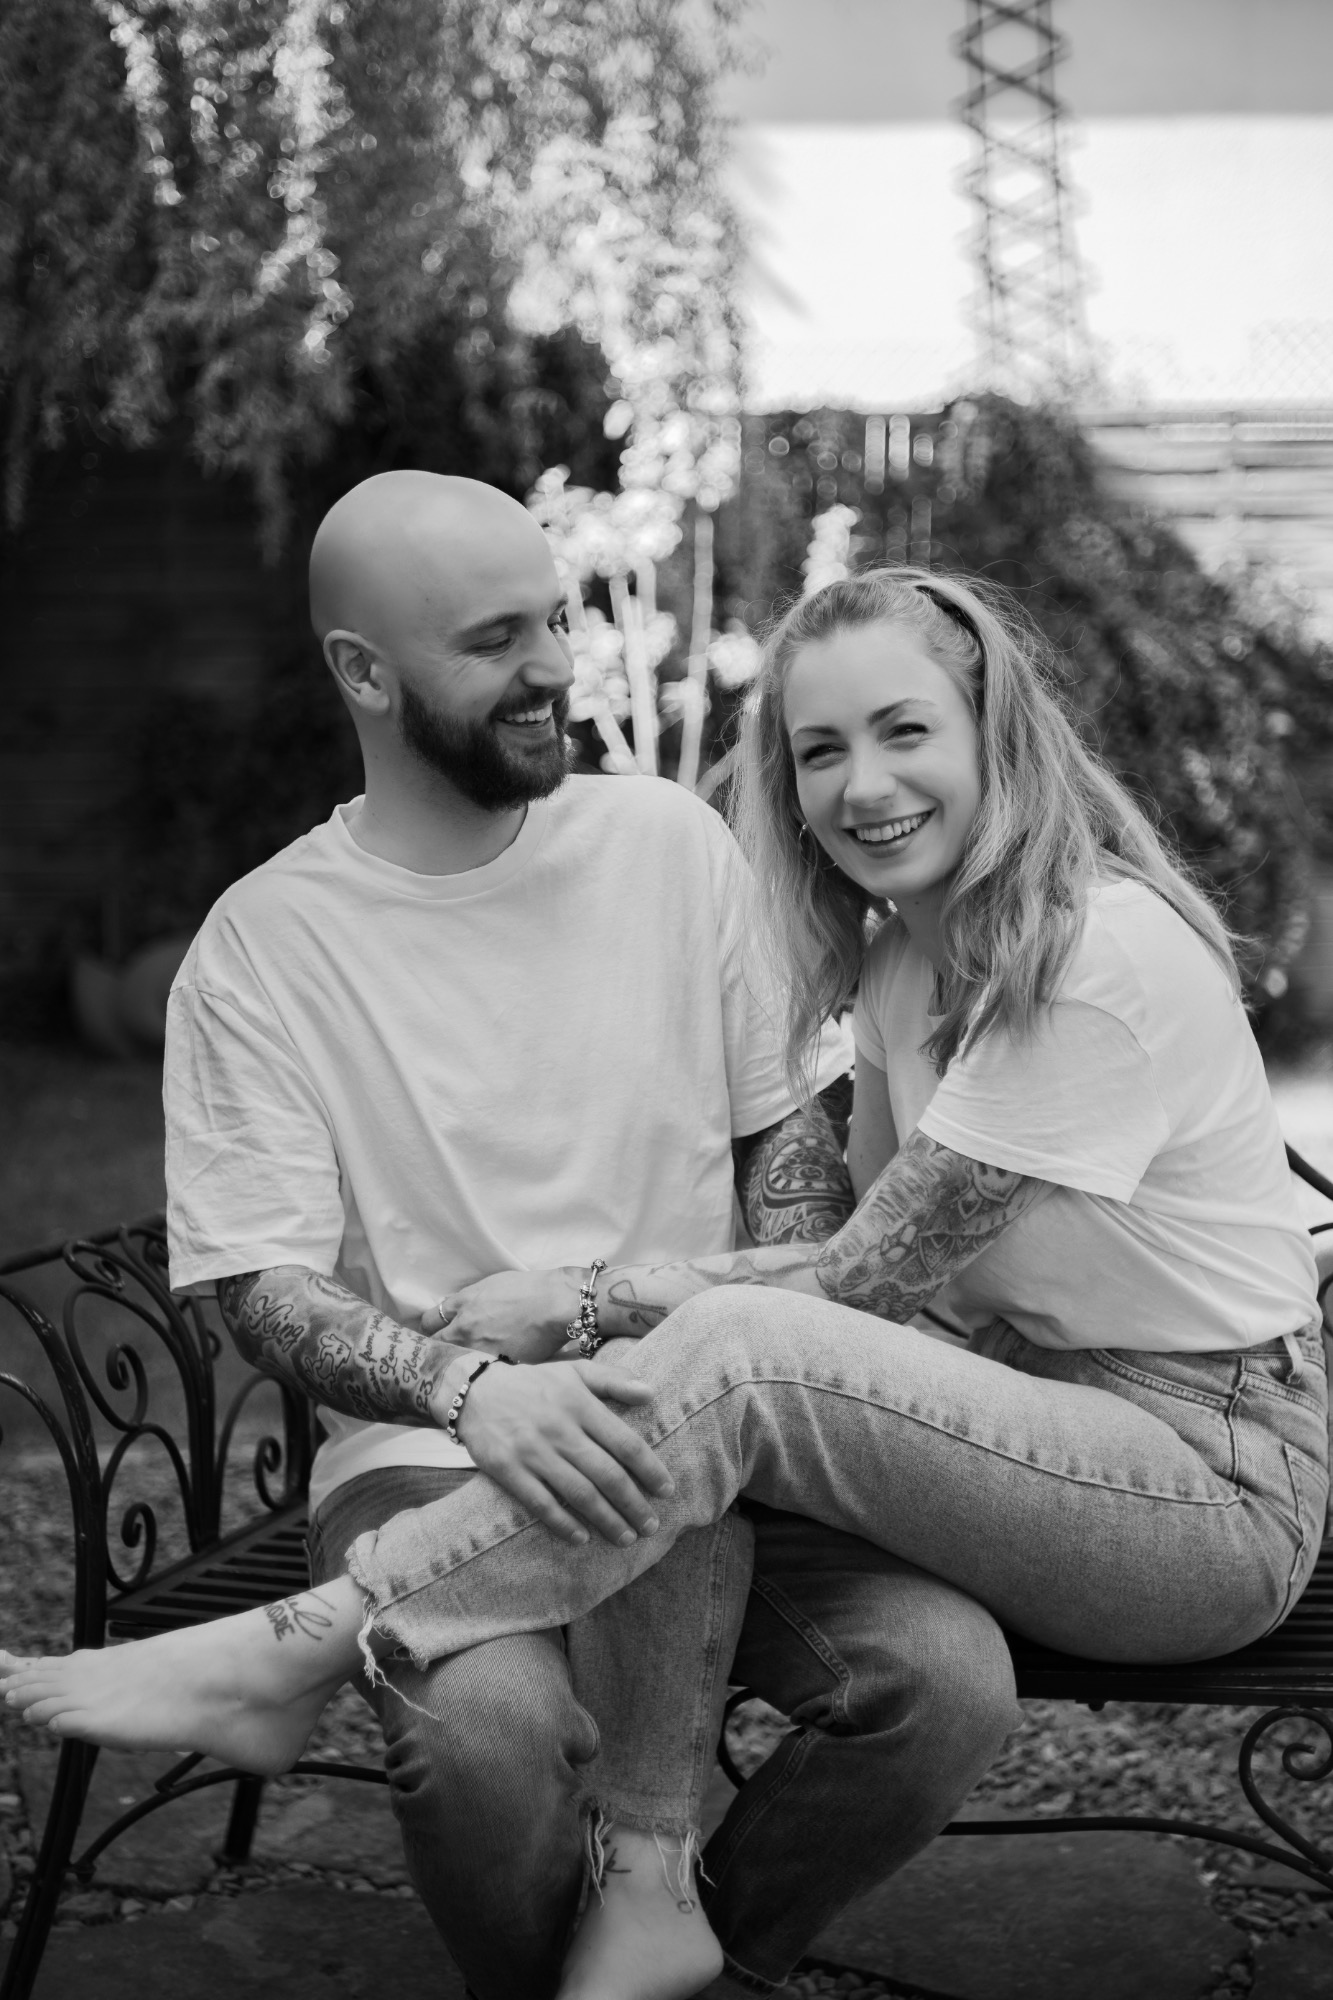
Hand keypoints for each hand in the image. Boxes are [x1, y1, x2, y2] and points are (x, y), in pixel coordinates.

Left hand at [422, 1268, 581, 1362]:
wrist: (557, 1304)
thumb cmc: (532, 1290)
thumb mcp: (493, 1285)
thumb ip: (471, 1300)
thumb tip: (460, 1311)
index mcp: (464, 1303)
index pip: (430, 1320)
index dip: (433, 1328)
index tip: (437, 1333)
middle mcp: (464, 1327)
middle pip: (435, 1344)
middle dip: (438, 1348)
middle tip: (446, 1352)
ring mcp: (478, 1349)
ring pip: (454, 1362)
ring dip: (458, 1363)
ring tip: (466, 1366)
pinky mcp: (494, 1366)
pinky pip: (479, 1372)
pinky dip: (481, 1373)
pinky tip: (486, 1375)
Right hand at [437, 1356, 672, 1546]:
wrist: (475, 1390)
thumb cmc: (534, 1383)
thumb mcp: (574, 1372)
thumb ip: (613, 1380)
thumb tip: (651, 1392)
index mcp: (580, 1404)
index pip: (625, 1443)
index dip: (650, 1470)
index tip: (667, 1491)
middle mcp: (560, 1429)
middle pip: (607, 1474)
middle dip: (633, 1504)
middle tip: (650, 1526)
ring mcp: (533, 1451)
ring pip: (579, 1493)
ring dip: (606, 1520)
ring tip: (625, 1538)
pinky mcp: (508, 1470)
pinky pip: (541, 1504)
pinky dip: (563, 1524)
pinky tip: (582, 1538)